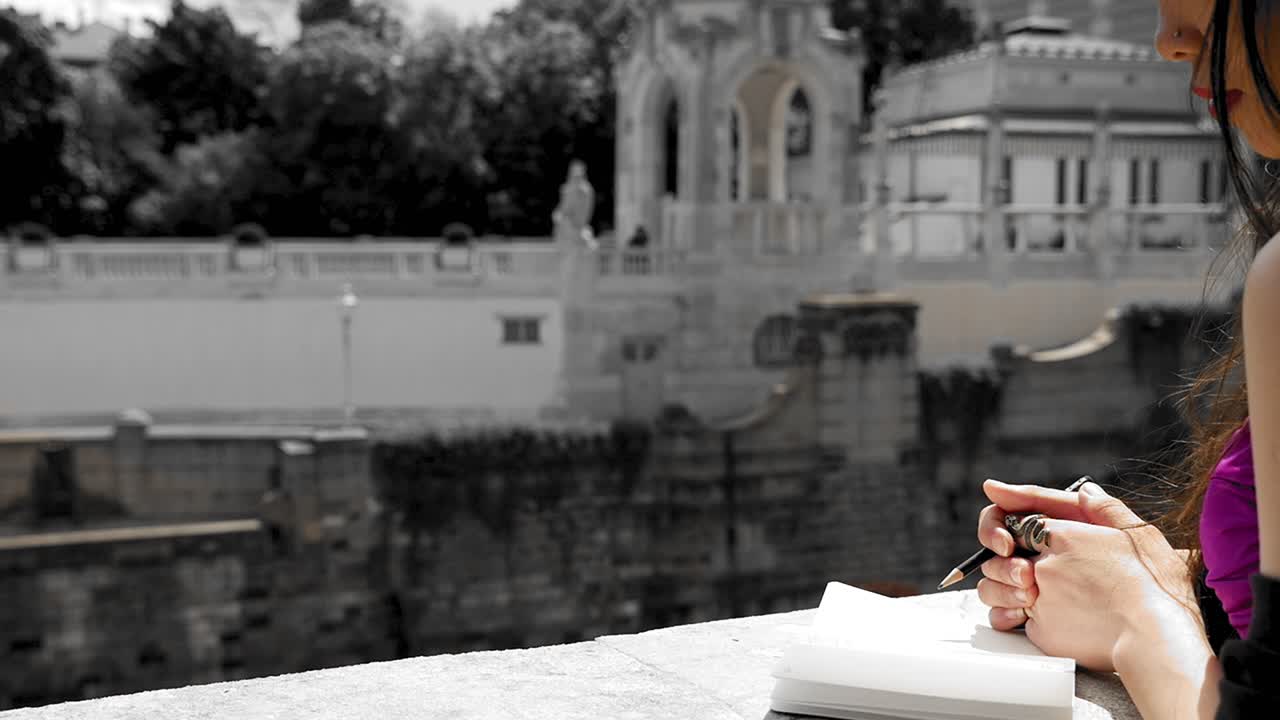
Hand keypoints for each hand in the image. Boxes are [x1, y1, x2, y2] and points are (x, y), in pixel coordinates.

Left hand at [978, 480, 1200, 670]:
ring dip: (1002, 590)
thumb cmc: (1156, 587)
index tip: (1018, 540)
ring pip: (995, 589)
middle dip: (1004, 561)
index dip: (1017, 532)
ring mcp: (1038, 598)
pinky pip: (1011, 621)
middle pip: (1000, 556)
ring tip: (1026, 595)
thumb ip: (1105, 509)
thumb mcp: (1139, 535)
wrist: (1157, 639)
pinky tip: (1034, 619)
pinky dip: (1015, 619)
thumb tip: (1086, 491)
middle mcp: (1043, 564)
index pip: (1020, 524)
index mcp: (1063, 536)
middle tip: (1021, 571)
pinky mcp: (1040, 631)